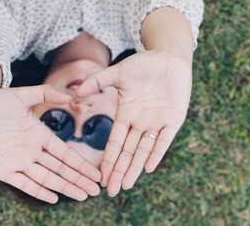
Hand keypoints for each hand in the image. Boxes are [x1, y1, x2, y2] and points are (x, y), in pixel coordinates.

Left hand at [0, 85, 100, 202]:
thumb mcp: (21, 95)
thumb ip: (45, 93)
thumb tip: (70, 95)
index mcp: (39, 134)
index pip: (65, 152)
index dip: (81, 164)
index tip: (96, 173)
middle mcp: (32, 150)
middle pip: (60, 168)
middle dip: (79, 179)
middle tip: (96, 191)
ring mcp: (18, 161)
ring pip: (46, 177)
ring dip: (65, 186)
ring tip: (83, 195)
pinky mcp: (2, 170)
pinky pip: (23, 183)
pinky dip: (38, 191)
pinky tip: (53, 197)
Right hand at [76, 50, 191, 195]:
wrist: (168, 57)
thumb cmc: (143, 64)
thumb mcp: (118, 72)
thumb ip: (98, 82)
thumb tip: (76, 92)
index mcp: (125, 114)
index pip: (115, 142)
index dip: (108, 159)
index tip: (100, 175)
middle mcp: (139, 122)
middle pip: (128, 152)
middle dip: (119, 170)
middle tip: (112, 191)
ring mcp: (156, 122)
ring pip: (144, 150)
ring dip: (135, 167)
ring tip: (126, 185)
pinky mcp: (173, 119)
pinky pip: (164, 140)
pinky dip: (156, 153)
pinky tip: (148, 167)